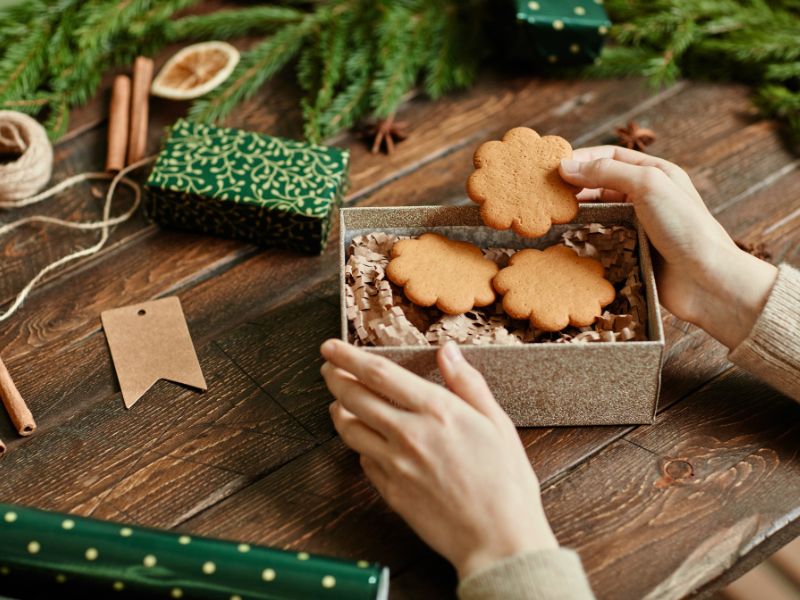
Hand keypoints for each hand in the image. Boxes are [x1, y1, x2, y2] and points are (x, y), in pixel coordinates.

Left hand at [320, 339, 557, 579]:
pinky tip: (363, 441)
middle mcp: (408, 434)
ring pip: (349, 430)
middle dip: (334, 377)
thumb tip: (448, 351)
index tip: (331, 347)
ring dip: (338, 410)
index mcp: (436, 411)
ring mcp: (395, 465)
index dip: (348, 356)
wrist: (498, 540)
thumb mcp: (497, 423)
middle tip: (327, 368)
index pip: (378, 373)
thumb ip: (467, 384)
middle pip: (353, 397)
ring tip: (337, 402)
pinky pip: (363, 461)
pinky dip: (358, 445)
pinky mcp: (390, 491)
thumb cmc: (506, 482)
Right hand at [559, 146, 776, 349]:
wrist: (706, 280)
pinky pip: (602, 238)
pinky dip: (584, 235)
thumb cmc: (683, 227)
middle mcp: (646, 196)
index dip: (581, 159)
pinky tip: (567, 237)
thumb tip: (566, 166)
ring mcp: (638, 225)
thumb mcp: (647, 185)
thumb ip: (606, 172)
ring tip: (551, 213)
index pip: (609, 156)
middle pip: (600, 183)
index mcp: (655, 173)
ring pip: (598, 211)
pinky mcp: (631, 251)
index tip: (553, 168)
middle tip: (545, 192)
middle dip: (574, 185)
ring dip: (576, 211)